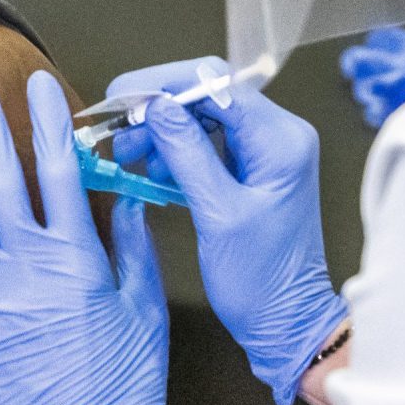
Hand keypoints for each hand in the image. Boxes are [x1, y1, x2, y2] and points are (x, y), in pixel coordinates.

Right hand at [110, 59, 346, 404]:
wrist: (287, 322)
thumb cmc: (261, 280)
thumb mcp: (218, 214)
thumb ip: (187, 154)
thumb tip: (156, 106)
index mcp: (280, 140)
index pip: (215, 83)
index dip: (162, 85)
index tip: (120, 100)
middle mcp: (280, 135)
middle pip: (208, 94)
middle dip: (158, 107)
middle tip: (118, 130)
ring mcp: (268, 151)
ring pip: (205, 117)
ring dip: (164, 129)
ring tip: (129, 152)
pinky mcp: (254, 169)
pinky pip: (210, 142)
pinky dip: (177, 149)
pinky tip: (153, 168)